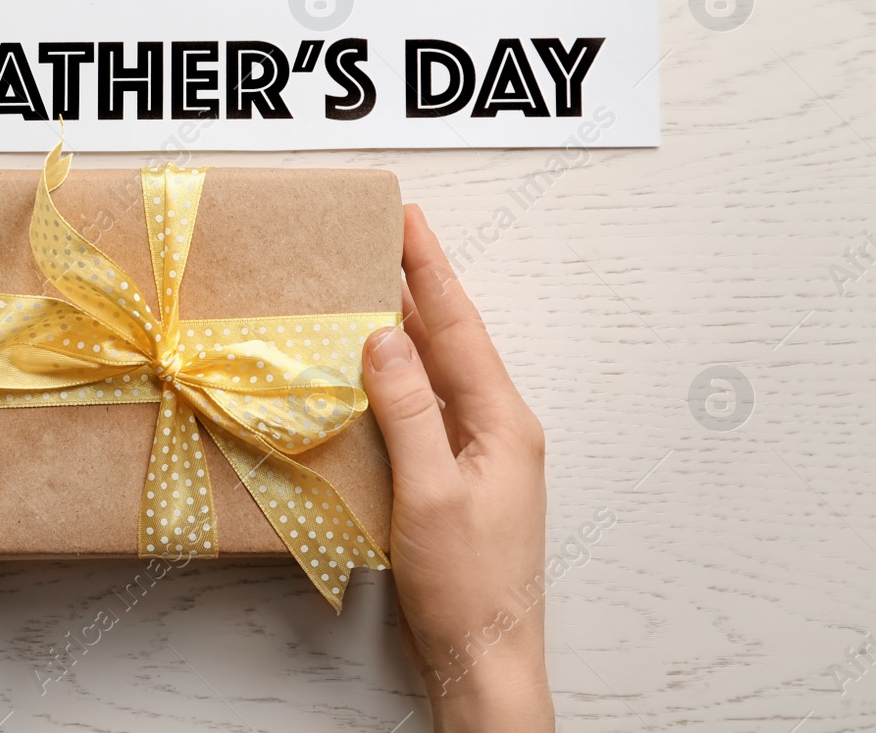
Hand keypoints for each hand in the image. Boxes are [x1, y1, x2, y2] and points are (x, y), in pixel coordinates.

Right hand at [362, 204, 552, 731]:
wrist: (485, 655)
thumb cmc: (466, 584)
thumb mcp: (431, 492)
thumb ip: (407, 412)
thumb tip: (384, 339)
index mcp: (503, 422)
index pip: (459, 328)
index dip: (431, 270)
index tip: (409, 219)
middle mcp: (497, 429)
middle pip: (452, 341)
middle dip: (419, 285)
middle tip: (385, 236)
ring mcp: (480, 455)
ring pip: (438, 373)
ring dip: (407, 329)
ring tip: (374, 285)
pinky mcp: (457, 479)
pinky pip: (426, 408)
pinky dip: (398, 378)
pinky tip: (372, 372)